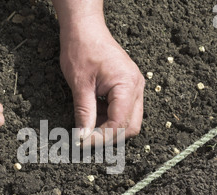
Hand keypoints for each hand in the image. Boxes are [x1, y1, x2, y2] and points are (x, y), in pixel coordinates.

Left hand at [59, 19, 144, 145]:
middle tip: (87, 140)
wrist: (85, 29)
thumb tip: (83, 137)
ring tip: (87, 125)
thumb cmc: (81, 49)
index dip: (101, 138)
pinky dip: (109, 118)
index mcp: (127, 85)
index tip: (82, 143)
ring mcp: (134, 87)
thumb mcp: (80, 84)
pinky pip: (124, 111)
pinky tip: (93, 115)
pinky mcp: (128, 87)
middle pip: (131, 127)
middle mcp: (136, 87)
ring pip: (129, 121)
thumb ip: (84, 113)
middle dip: (110, 137)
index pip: (119, 124)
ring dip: (109, 128)